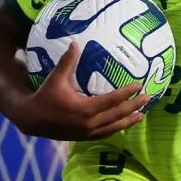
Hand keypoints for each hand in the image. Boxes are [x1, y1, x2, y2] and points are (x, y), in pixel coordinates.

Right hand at [18, 42, 148, 140]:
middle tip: (148, 98)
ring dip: (129, 121)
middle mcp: (89, 123)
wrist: (32, 119)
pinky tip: (124, 125)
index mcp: (84, 108)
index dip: (126, 93)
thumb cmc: (45, 96)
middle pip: (117, 115)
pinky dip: (116, 129)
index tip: (139, 86)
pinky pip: (105, 134)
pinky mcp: (84, 137)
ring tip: (142, 115)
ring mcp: (87, 132)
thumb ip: (67, 62)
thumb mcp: (55, 78)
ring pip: (113, 127)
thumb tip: (75, 43)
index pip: (112, 100)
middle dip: (134, 106)